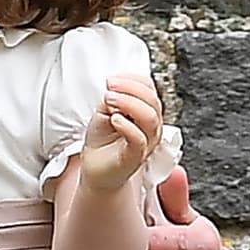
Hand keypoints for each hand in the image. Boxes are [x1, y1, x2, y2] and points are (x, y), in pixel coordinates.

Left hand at [78, 73, 162, 195]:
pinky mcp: (136, 157)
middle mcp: (151, 126)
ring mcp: (146, 142)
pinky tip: (114, 119)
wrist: (96, 169)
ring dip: (128, 103)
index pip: (150, 89)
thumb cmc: (102, 140)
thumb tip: (116, 89)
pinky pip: (139, 139)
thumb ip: (113, 99)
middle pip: (152, 101)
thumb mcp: (104, 112)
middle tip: (109, 87)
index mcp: (146, 111)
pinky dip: (127, 126)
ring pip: (150, 118)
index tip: (112, 79)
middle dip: (130, 89)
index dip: (133, 80)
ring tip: (108, 100)